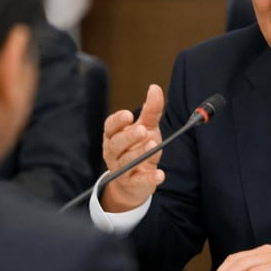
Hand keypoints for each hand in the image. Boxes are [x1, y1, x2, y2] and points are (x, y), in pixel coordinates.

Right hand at [101, 84, 165, 211]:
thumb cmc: (139, 148)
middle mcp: (113, 152)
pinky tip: (161, 174)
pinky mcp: (133, 183)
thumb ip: (151, 110)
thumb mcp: (147, 127)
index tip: (128, 114)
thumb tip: (155, 88)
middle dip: (128, 136)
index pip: (110, 127)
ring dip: (139, 154)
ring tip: (153, 146)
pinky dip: (150, 178)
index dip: (117, 121)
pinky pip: (139, 181)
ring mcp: (121, 169)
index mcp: (113, 136)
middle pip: (116, 144)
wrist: (134, 182)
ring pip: (126, 161)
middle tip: (142, 129)